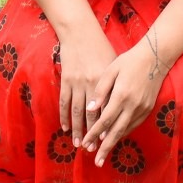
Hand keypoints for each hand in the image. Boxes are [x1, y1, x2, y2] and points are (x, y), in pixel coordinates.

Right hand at [57, 26, 116, 147]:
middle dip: (92, 134)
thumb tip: (117, 108)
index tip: (108, 142)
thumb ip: (115, 87)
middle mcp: (93, 85)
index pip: (108, 110)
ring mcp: (77, 82)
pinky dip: (64, 116)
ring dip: (77, 130)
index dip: (107, 127)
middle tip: (93, 149)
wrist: (81, 33)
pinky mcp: (66, 80)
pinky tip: (65, 127)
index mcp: (108, 82)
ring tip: (77, 144)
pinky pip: (65, 102)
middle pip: (92, 115)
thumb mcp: (114, 66)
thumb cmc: (101, 48)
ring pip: (77, 112)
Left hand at [82, 40, 166, 167]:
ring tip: (103, 153)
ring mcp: (142, 109)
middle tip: (96, 162)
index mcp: (121, 96)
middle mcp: (133, 106)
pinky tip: (115, 137)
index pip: (104, 120)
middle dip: (105, 148)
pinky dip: (123, 133)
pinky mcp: (148, 109)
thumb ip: (100, 90)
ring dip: (114, 143)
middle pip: (116, 132)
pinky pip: (133, 125)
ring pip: (126, 131)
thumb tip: (89, 109)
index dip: (94, 134)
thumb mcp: (110, 71)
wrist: (155, 58)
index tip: (85, 144)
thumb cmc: (128, 61)